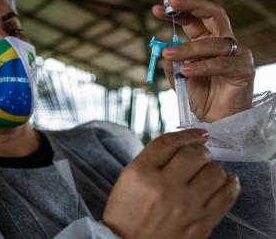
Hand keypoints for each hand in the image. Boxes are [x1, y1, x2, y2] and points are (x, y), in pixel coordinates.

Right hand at [103, 129, 239, 238]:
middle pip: (195, 153)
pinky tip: (224, 181)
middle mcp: (163, 187)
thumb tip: (186, 140)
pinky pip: (228, 194)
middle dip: (199, 151)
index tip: (196, 134)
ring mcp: (185, 206)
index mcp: (140, 173)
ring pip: (215, 171)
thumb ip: (153, 157)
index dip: (187, 134)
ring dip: (213, 167)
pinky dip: (229, 183)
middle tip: (198, 157)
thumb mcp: (128, 178)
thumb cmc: (127, 212)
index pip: (169, 142)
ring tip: (207, 172)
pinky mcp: (202, 223)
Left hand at [152, 0, 254, 121]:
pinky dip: (200, 67)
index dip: (179, 11)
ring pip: (212, 43)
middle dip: (190, 6)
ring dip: (187, 48)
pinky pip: (220, 64)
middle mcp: (225, 43)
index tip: (158, 8)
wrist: (217, 122)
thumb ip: (172, 64)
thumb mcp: (179, 78)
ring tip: (168, 54)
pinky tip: (185, 71)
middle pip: (213, 14)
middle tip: (170, 3)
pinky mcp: (243, 70)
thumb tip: (164, 49)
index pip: (196, 19)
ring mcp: (237, 55)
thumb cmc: (200, 98)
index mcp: (209, 42)